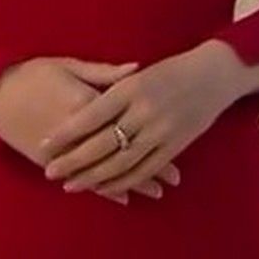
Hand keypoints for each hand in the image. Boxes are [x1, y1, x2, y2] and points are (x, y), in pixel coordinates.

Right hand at [0, 57, 183, 204]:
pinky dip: (104, 188)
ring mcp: (66, 149)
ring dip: (133, 181)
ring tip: (157, 192)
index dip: (153, 133)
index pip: (129, 121)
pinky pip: (83, 177)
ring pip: (107, 169)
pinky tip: (123, 198)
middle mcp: (82, 130)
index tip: (178, 142)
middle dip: (151, 165)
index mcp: (89, 101)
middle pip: (123, 149)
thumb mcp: (67, 64)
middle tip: (175, 179)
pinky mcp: (52, 162)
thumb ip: (103, 72)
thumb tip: (136, 69)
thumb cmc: (30, 72)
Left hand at [38, 44, 241, 198]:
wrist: (215, 74)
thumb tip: (78, 106)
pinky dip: (123, 182)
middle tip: (49, 172)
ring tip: (71, 185)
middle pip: (102, 143)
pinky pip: (144, 170)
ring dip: (94, 177)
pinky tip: (105, 189)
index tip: (43, 144)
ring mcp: (161, 131)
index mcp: (131, 88)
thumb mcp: (139, 73)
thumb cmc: (172, 70)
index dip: (66, 132)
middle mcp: (144, 111)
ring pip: (121, 162)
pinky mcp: (175, 146)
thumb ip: (110, 84)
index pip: (91, 115)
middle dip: (73, 160)